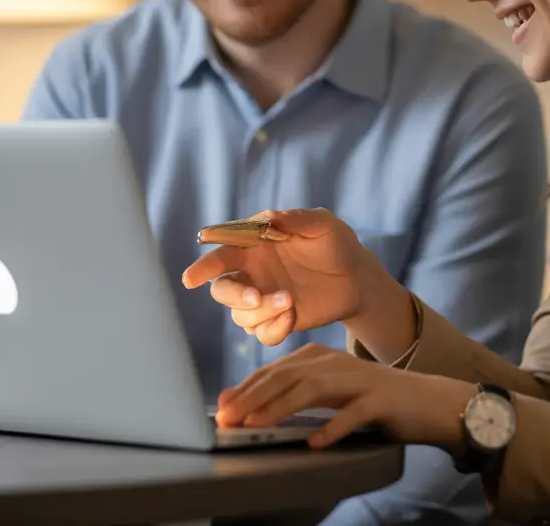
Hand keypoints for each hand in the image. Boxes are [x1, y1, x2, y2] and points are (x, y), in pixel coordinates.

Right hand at [182, 208, 375, 345]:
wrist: (357, 276)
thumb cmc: (334, 243)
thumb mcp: (322, 224)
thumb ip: (297, 219)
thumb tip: (272, 217)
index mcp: (254, 247)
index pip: (221, 254)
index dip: (204, 266)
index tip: (192, 279)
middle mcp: (252, 274)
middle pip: (221, 290)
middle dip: (232, 295)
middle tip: (255, 296)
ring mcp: (263, 300)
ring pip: (240, 316)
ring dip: (262, 311)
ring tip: (290, 300)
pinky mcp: (278, 320)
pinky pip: (262, 334)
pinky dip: (273, 329)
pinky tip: (292, 317)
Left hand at [216, 344, 479, 450]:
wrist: (428, 401)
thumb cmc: (371, 401)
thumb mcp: (330, 392)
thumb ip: (296, 393)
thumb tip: (251, 408)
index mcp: (319, 358)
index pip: (274, 370)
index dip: (245, 388)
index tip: (221, 407)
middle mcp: (334, 363)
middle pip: (286, 376)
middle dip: (253, 396)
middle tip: (228, 417)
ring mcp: (358, 379)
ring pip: (312, 390)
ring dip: (281, 407)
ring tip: (257, 424)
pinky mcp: (380, 400)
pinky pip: (352, 414)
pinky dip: (332, 428)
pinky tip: (314, 442)